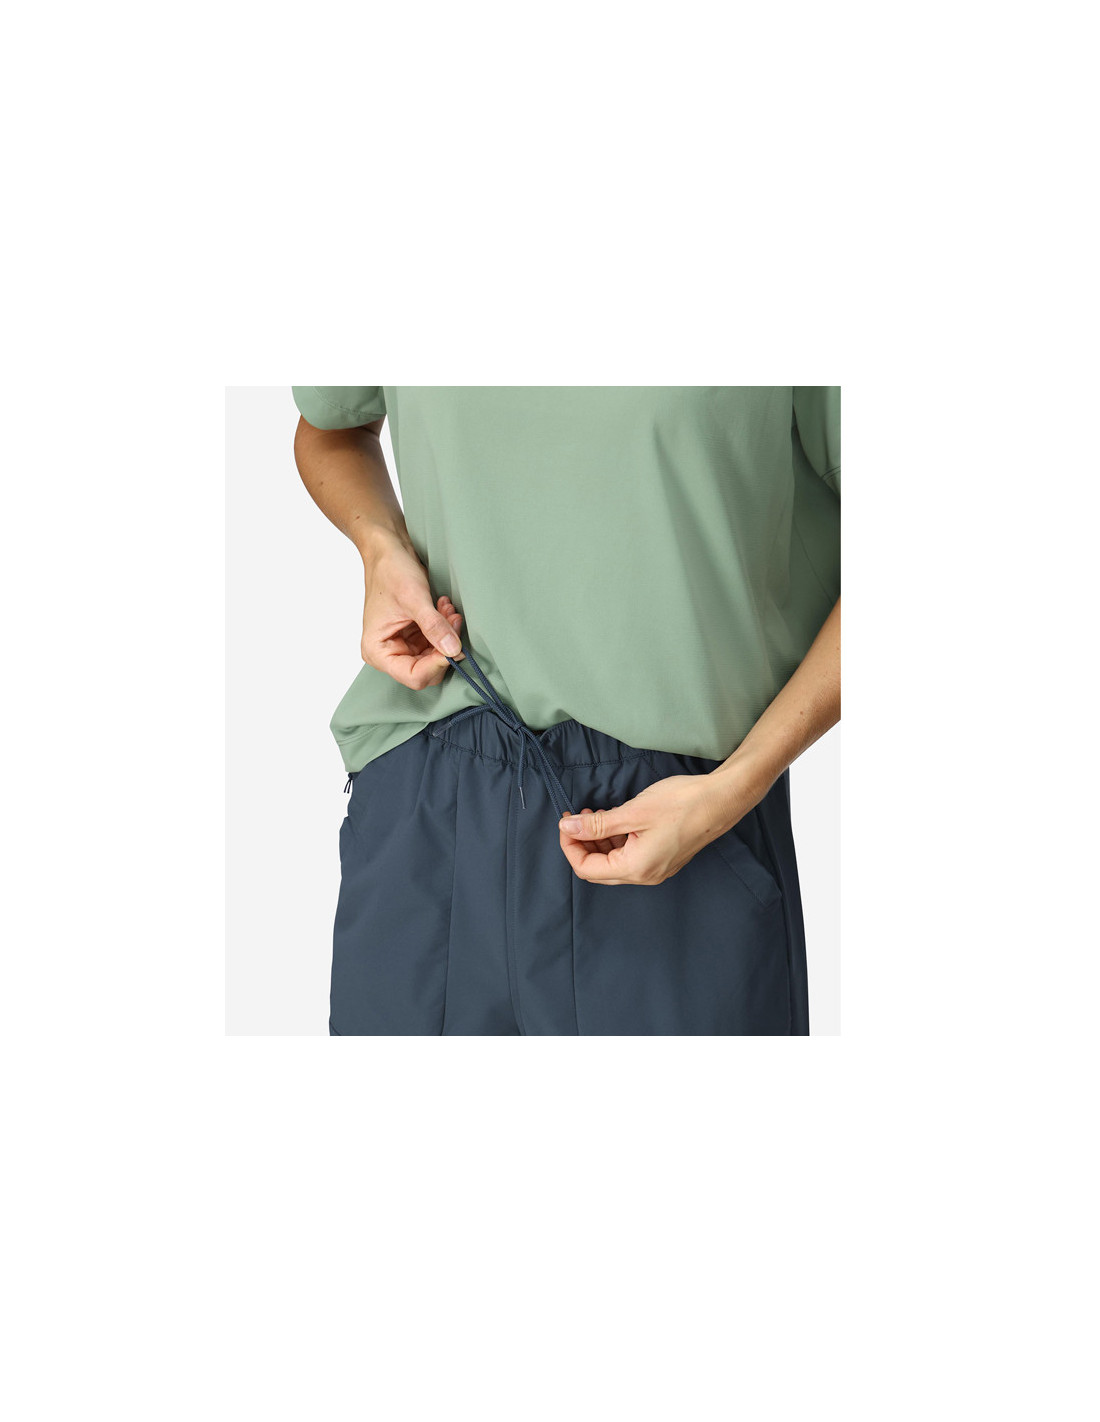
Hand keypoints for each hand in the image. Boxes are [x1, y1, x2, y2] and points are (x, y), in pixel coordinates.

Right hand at [361, 533, 464, 688]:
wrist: (388, 549)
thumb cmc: (390, 570)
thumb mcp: (414, 599)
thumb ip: (433, 626)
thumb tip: (453, 651)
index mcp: (377, 650)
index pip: (412, 676)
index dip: (436, 665)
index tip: (453, 646)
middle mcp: (388, 652)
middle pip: (425, 670)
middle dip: (444, 648)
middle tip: (453, 621)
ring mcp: (402, 645)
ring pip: (434, 657)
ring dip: (446, 636)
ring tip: (448, 611)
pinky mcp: (413, 636)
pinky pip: (436, 643)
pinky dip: (445, 628)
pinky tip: (445, 609)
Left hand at [557, 764, 762, 884]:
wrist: (721, 800)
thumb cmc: (681, 803)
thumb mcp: (633, 812)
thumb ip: (598, 825)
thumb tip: (568, 827)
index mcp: (636, 868)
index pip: (586, 869)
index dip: (569, 846)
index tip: (566, 821)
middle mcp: (645, 875)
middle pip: (598, 870)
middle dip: (582, 844)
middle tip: (576, 817)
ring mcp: (656, 869)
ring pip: (613, 863)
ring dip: (598, 842)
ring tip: (594, 814)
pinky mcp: (663, 858)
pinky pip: (629, 857)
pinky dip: (616, 841)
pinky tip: (613, 820)